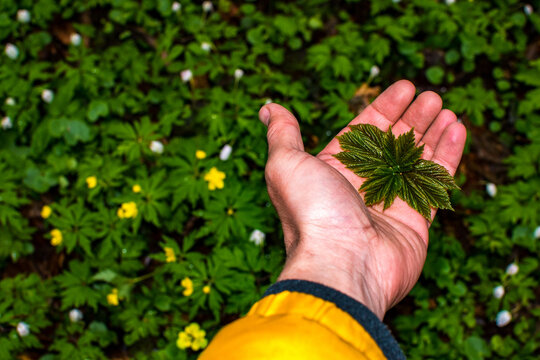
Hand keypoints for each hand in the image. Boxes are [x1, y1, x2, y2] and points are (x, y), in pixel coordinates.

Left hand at [259, 80, 465, 318]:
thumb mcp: (286, 164)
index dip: (385, 107)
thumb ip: (283, 133)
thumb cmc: (312, 213)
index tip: (406, 87)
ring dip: (432, 132)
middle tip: (431, 96)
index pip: (364, 130)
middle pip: (393, 142)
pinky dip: (447, 155)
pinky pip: (435, 181)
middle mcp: (362, 185)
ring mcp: (390, 202)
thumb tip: (268, 108)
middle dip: (412, 117)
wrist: (342, 264)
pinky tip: (457, 129)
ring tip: (445, 108)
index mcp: (334, 169)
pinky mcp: (416, 219)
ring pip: (416, 159)